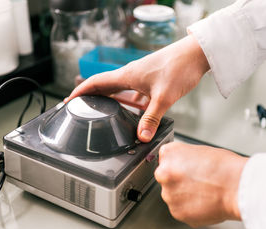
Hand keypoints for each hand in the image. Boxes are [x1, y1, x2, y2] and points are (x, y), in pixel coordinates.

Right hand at [64, 35, 209, 142]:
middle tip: (80, 106)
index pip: (96, 82)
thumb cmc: (179, 68)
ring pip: (120, 89)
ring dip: (110, 99)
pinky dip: (129, 102)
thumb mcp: (163, 97)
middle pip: (105, 86)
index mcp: (127, 75)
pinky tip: (134, 111)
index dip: (81, 90)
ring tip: (102, 110)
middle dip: (91, 96)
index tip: (69, 100)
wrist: (196, 54)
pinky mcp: (152, 80)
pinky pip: (134, 92)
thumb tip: (142, 137)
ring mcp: (141, 77)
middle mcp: (131, 75)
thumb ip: (151, 118)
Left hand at [155, 142, 248, 226]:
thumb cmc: (225, 167)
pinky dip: (191, 208)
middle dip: (179, 181)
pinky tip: (204, 201)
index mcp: (169, 155)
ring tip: (204, 192)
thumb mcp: (200, 150)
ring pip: (174, 196)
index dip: (179, 164)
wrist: (236, 187)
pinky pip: (182, 210)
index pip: (166, 159)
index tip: (187, 168)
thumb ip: (184, 157)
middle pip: (167, 178)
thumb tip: (182, 163)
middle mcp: (164, 174)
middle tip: (198, 181)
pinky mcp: (177, 212)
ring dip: (184, 196)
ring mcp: (169, 195)